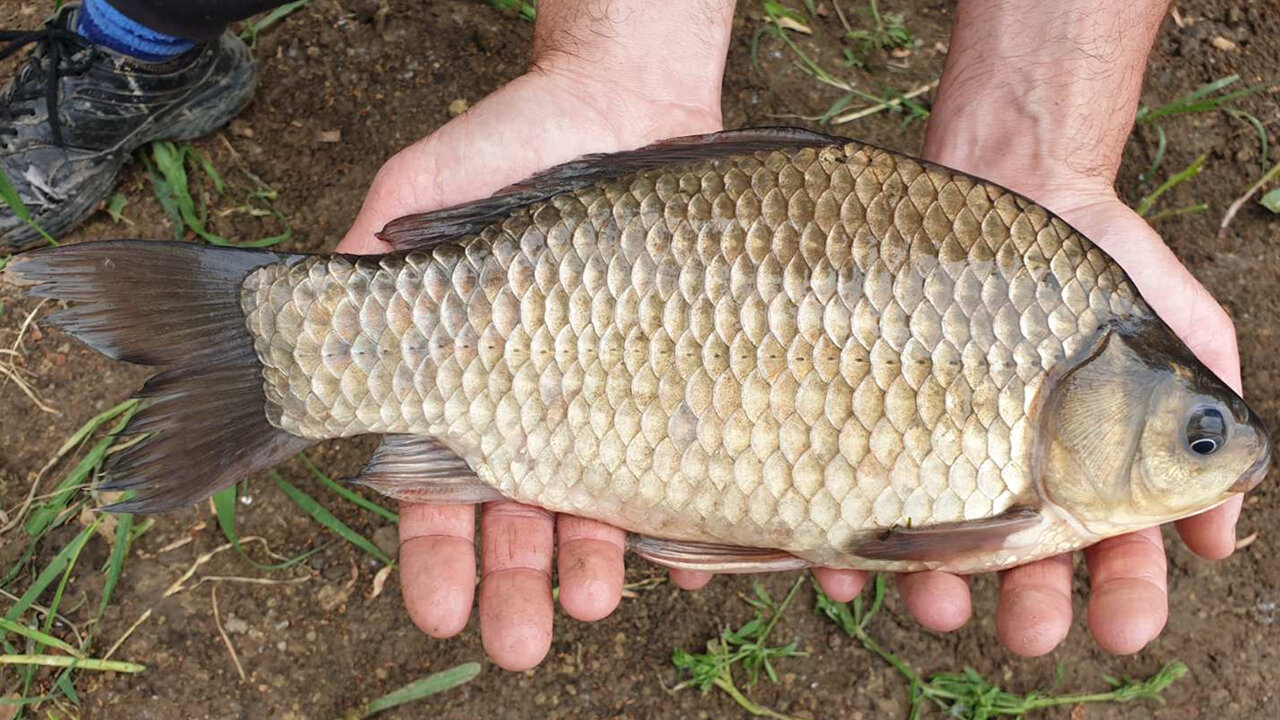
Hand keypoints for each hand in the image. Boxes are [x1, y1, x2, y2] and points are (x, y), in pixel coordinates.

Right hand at [335, 0, 747, 669]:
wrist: (622, 102)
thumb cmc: (504, 144)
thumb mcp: (408, 199)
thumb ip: (361, 269)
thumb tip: (299, 328)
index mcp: (468, 394)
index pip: (438, 498)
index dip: (434, 560)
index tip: (440, 610)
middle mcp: (540, 413)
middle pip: (520, 526)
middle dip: (515, 590)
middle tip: (517, 644)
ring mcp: (613, 402)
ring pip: (601, 508)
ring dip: (594, 564)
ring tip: (592, 601)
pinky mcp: (683, 382)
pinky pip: (694, 463)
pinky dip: (695, 518)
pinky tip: (690, 558)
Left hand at [883, 178, 1244, 655]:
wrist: (1011, 191)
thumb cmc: (1097, 271)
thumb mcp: (1181, 338)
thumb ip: (1211, 424)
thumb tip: (1222, 534)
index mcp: (1094, 481)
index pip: (1120, 559)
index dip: (1127, 598)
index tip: (1125, 628)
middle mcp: (1017, 485)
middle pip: (1028, 572)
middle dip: (1030, 611)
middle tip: (1029, 634)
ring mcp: (943, 463)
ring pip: (940, 550)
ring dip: (938, 590)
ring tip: (940, 605)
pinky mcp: (876, 435)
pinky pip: (854, 500)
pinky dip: (847, 543)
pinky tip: (843, 566)